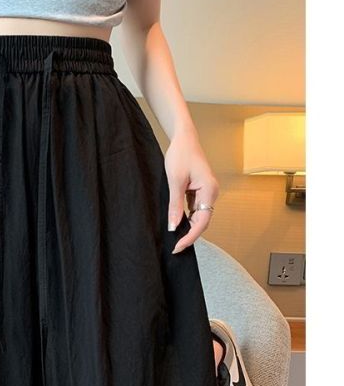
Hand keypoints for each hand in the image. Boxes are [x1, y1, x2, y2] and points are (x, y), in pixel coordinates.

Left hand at [164, 130, 218, 253]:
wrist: (184, 138)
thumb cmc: (180, 154)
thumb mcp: (175, 181)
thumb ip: (175, 205)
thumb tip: (173, 226)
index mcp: (209, 190)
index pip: (202, 222)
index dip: (190, 237)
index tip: (177, 247)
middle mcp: (212, 193)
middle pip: (202, 221)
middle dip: (189, 235)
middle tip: (174, 247)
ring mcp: (207, 192)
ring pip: (199, 216)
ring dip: (188, 227)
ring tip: (174, 239)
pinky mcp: (200, 190)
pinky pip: (195, 209)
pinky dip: (186, 217)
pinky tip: (177, 223)